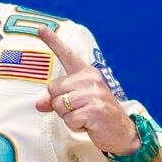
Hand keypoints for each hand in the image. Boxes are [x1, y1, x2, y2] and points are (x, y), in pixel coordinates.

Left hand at [34, 27, 138, 154]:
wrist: (122, 133)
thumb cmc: (96, 115)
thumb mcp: (75, 104)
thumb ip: (56, 99)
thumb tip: (39, 103)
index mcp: (86, 73)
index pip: (66, 55)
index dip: (52, 41)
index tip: (40, 28)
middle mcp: (90, 79)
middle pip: (53, 88)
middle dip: (60, 104)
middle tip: (79, 110)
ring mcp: (94, 93)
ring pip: (59, 105)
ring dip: (68, 116)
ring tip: (85, 117)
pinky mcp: (95, 110)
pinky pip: (69, 119)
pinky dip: (75, 125)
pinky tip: (89, 124)